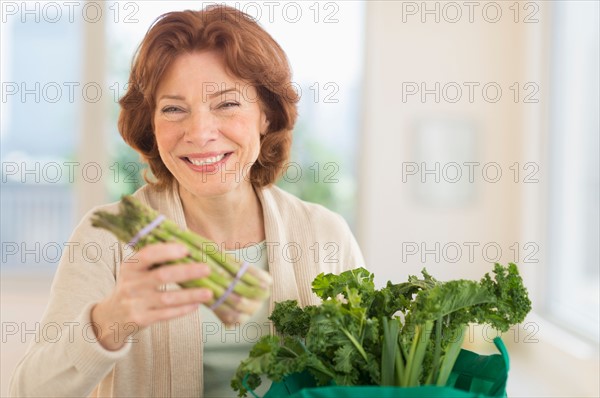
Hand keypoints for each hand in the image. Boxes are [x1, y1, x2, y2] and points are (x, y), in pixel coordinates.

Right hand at [91, 243, 212, 350]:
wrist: (110, 317)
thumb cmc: (132, 287)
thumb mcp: (134, 271)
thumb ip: (154, 260)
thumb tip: (189, 248)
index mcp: (130, 267)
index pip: (147, 255)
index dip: (166, 251)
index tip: (186, 249)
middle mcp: (131, 284)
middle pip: (162, 275)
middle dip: (186, 272)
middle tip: (207, 269)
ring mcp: (135, 303)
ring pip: (167, 298)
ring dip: (190, 295)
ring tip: (209, 292)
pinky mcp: (140, 319)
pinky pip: (165, 314)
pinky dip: (182, 309)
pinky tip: (196, 305)